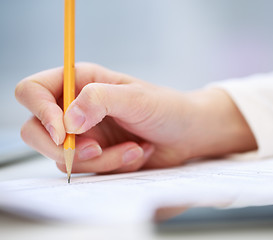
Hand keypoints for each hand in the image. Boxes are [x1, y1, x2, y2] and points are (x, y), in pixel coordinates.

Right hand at [15, 63, 255, 173]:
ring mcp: (83, 134)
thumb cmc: (166, 107)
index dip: (40, 112)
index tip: (64, 132)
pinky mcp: (95, 154)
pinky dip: (113, 165)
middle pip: (36, 131)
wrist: (187, 133)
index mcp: (79, 82)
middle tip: (96, 149)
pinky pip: (88, 169)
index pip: (33, 92)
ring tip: (135, 149)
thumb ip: (99, 100)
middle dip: (66, 148)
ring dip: (102, 159)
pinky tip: (137, 153)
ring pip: (64, 157)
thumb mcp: (136, 98)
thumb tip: (67, 120)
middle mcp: (75, 107)